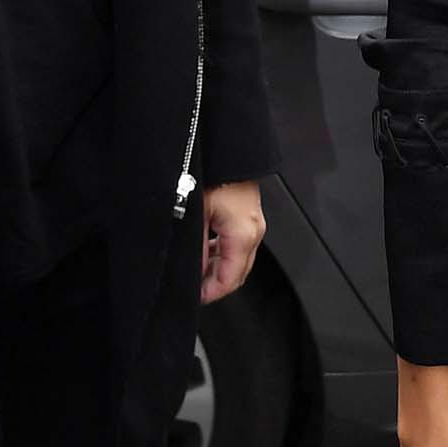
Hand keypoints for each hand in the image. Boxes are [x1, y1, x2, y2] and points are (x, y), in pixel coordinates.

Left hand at [200, 181, 263, 303]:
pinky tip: (205, 251)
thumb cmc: (214, 175)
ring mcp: (254, 222)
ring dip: (218, 268)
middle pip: (238, 272)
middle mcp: (254, 230)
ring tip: (196, 270)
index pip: (231, 279)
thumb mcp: (197, 216)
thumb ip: (197, 249)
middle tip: (193, 288)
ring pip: (238, 259)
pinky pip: (238, 243)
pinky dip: (223, 253)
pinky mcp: (248, 215)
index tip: (195, 298)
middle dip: (216, 284)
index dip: (212, 293)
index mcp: (244, 234)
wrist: (224, 148)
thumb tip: (192, 272)